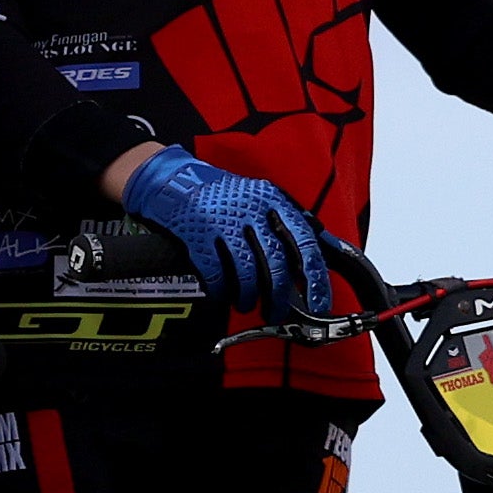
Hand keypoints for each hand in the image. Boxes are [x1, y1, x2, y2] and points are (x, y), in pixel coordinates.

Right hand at [112, 147, 350, 322]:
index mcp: (272, 201)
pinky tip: (221, 293)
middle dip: (278, 298)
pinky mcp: (197, 234)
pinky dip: (220, 289)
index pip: (304, 243)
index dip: (315, 278)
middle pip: (276, 264)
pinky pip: (216, 273)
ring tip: (245, 303)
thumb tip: (318, 256)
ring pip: (246, 273)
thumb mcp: (261, 197)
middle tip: (276, 313)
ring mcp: (223, 221)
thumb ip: (288, 223)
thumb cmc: (222, 194)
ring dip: (248, 296)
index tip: (318, 303)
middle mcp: (251, 209)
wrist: (173, 179)